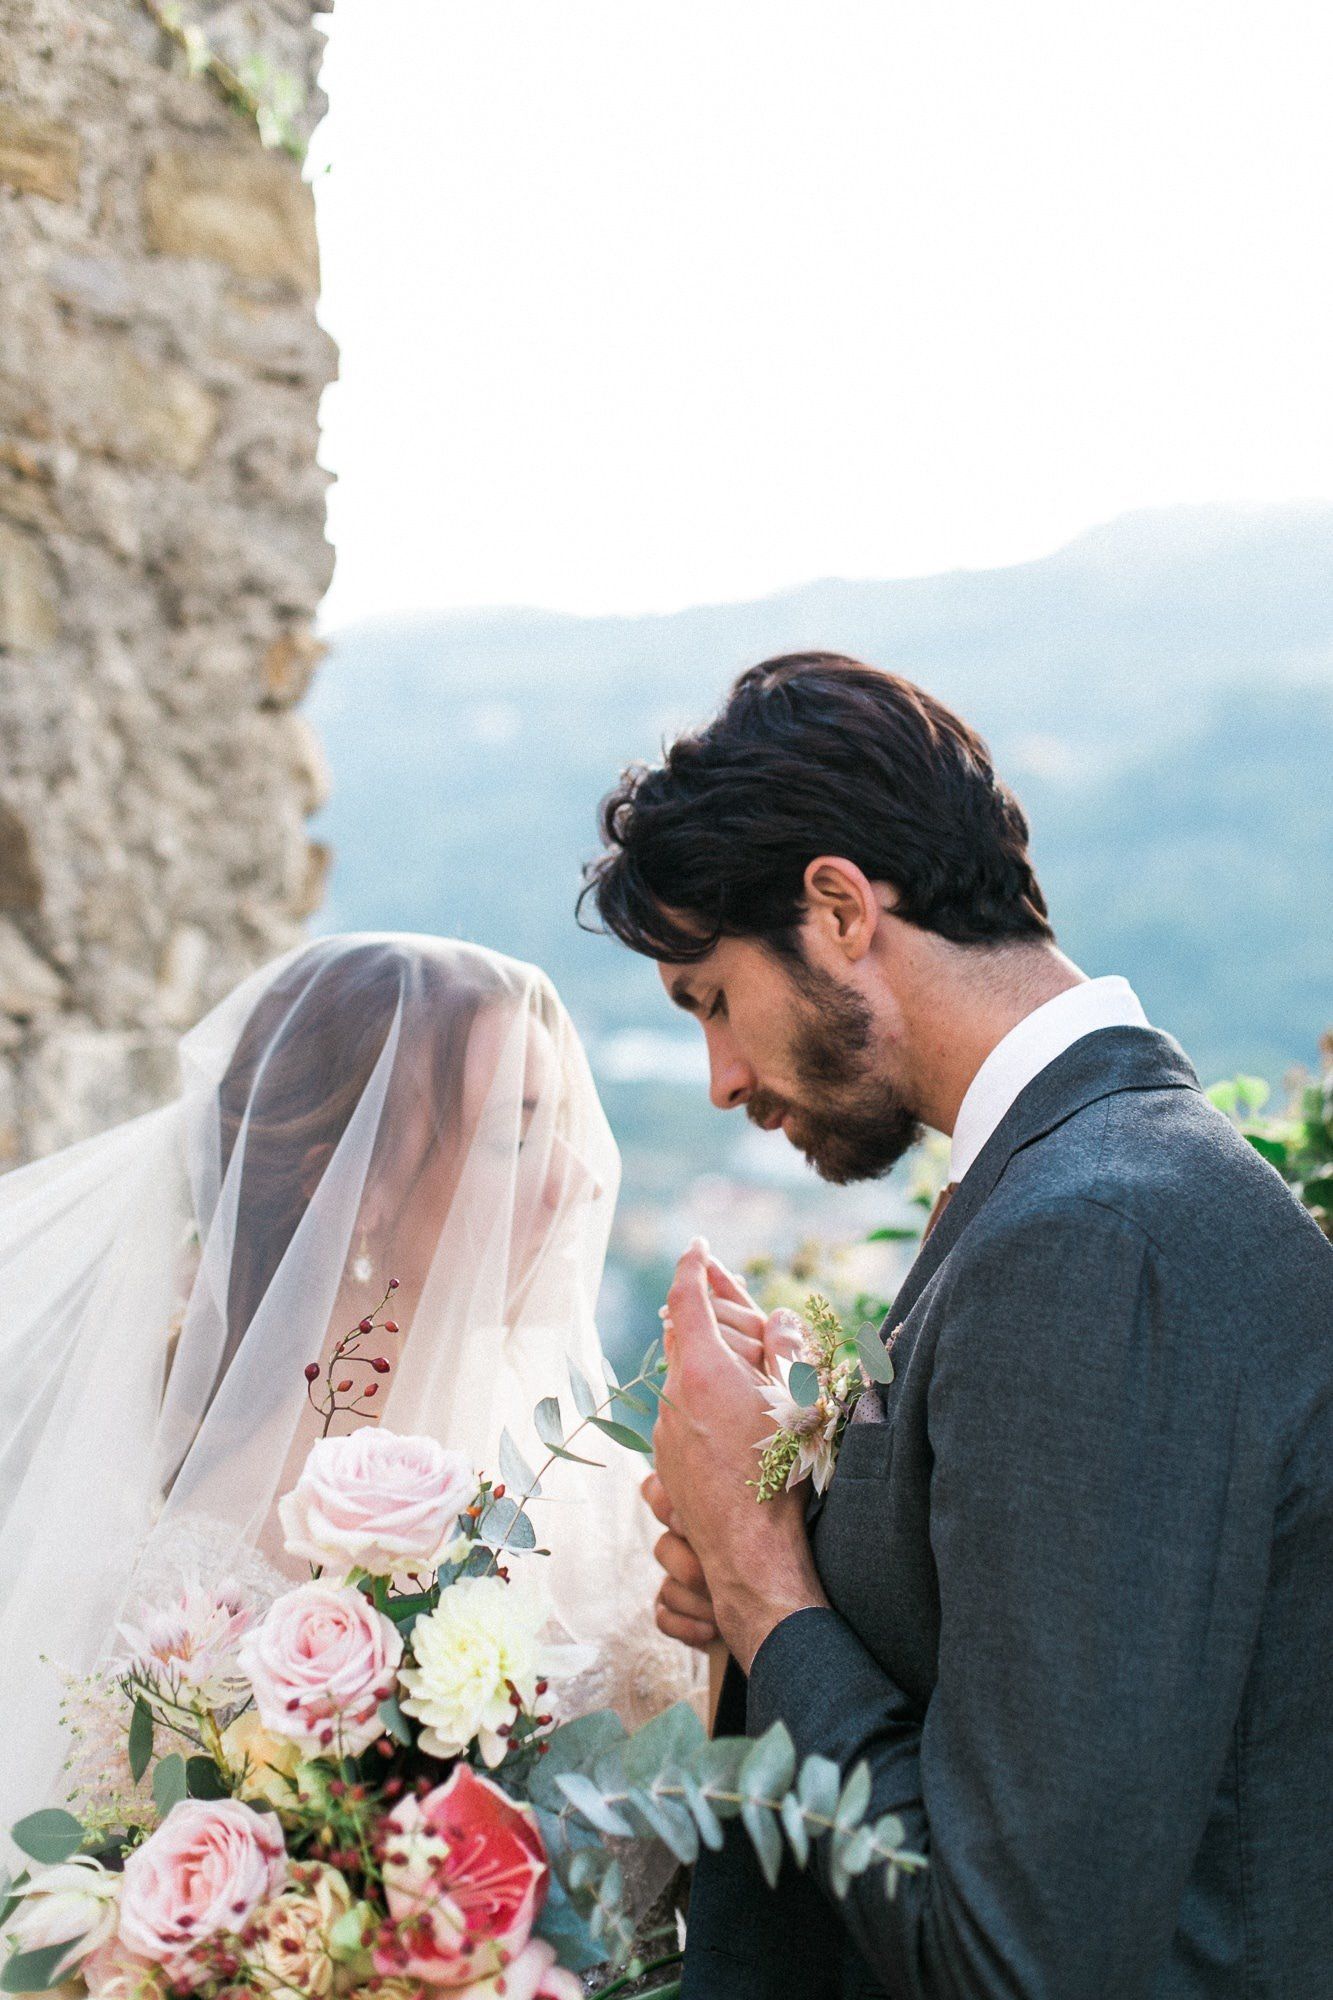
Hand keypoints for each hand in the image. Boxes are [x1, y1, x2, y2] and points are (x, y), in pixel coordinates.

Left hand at [653, 1239, 827, 1672]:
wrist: (751, 1556)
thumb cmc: (781, 1477)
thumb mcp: (798, 1404)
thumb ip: (787, 1353)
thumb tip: (780, 1317)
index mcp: (703, 1371)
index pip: (687, 1298)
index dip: (694, 1266)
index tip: (699, 1247)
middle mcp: (673, 1397)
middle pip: (682, 1336)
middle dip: (705, 1312)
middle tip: (726, 1292)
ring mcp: (664, 1434)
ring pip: (683, 1380)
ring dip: (708, 1364)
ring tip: (744, 1369)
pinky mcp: (667, 1464)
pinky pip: (682, 1417)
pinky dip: (702, 1403)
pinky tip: (732, 1421)